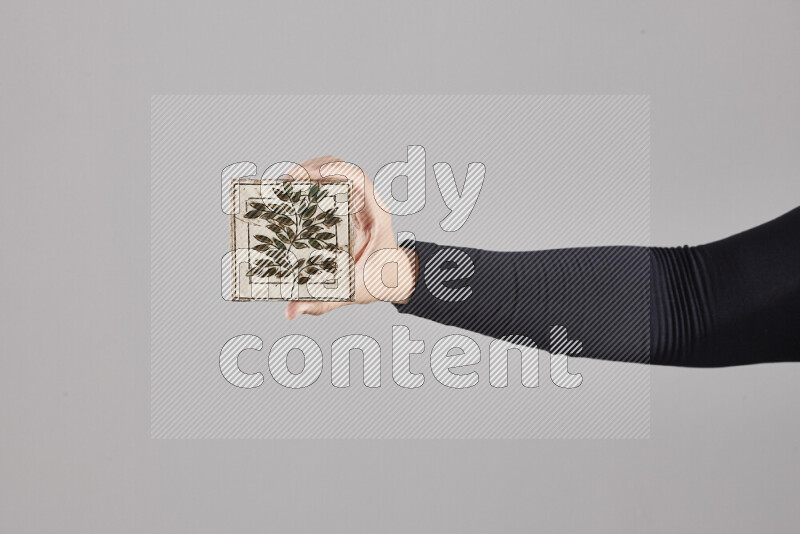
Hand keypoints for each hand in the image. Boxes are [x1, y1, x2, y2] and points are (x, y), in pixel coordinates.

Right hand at [285, 156, 416, 319]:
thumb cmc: (377, 282)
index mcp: (376, 215)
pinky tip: (287, 195)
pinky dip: (307, 185)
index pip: (360, 180)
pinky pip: (325, 187)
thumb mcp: (351, 292)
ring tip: (282, 186)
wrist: (391, 278)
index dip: (337, 170)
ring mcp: (353, 202)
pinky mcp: (342, 207)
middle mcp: (365, 203)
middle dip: (311, 168)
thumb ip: (322, 302)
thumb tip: (291, 312)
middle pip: (340, 169)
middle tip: (285, 182)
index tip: (313, 174)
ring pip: (331, 173)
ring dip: (306, 173)